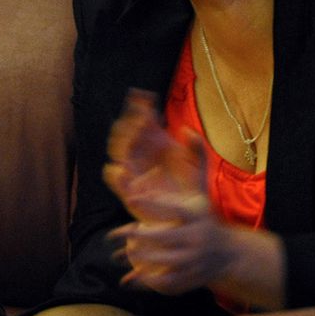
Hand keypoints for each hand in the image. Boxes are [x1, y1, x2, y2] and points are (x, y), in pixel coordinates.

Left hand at [103, 90, 285, 307]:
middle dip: (138, 236)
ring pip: (162, 261)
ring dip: (138, 258)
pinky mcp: (188, 279)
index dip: (151, 201)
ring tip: (118, 252)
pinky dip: (146, 282)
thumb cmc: (205, 216)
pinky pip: (165, 282)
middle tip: (114, 233)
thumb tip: (187, 128)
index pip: (172, 208)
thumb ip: (193, 160)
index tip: (130, 195)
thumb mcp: (200, 190)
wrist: (228, 254)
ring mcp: (193, 261)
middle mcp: (196, 238)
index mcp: (197, 215)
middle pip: (164, 238)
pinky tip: (129, 278)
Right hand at [103, 90, 206, 221]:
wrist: (187, 218)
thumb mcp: (199, 168)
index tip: (145, 97)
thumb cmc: (191, 191)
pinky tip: (123, 166)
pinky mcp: (129, 189)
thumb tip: (187, 130)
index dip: (141, 107)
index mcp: (157, 145)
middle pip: (128, 132)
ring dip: (123, 139)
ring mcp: (134, 170)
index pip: (143, 121)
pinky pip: (114, 177)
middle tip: (141, 115)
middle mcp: (143, 155)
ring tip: (134, 134)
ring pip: (119, 150)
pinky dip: (115, 172)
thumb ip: (197, 149)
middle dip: (131, 121)